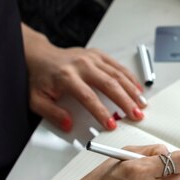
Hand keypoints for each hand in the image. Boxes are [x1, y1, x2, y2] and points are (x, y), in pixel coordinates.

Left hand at [22, 25, 145, 131]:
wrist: (41, 56)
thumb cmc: (40, 78)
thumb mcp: (37, 100)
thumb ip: (52, 114)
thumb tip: (68, 125)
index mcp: (67, 77)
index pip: (88, 97)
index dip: (101, 112)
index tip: (111, 124)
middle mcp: (82, 65)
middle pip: (109, 84)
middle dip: (125, 101)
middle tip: (135, 115)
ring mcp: (92, 58)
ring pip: (117, 74)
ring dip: (131, 90)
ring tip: (141, 103)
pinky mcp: (98, 54)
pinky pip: (117, 65)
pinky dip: (129, 77)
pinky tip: (137, 87)